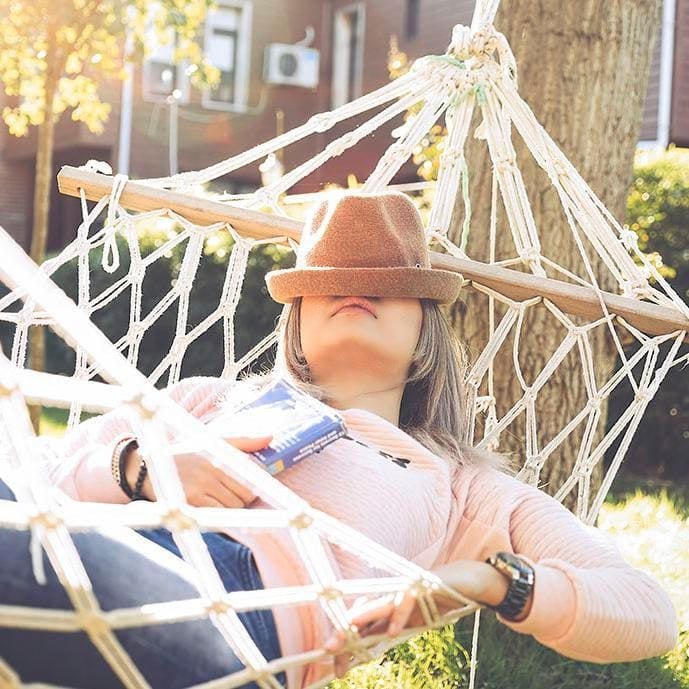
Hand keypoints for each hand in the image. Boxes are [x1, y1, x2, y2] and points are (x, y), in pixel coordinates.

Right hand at [125, 434, 272, 506]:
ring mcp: (201, 485)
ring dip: (232, 508)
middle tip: (232, 494)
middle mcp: (211, 468)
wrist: (146, 467)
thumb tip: (271, 435)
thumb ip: (242, 440)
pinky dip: (220, 516)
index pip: (253, 473)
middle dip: (244, 497)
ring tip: (219, 500)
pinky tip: (212, 508)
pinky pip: (218, 515)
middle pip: (246, 493)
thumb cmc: (185, 454)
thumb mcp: (211, 441)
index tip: (252, 486)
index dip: (256, 483)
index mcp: (218, 452)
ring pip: (234, 506)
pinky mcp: (190, 501)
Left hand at [324, 559, 526, 678]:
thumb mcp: (412, 622)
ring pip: (381, 603)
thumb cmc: (437, 600)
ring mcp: (407, 589)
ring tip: (347, 630)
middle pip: (364, 614)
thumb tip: (367, 648)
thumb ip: (390, 631)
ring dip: (364, 618)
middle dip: (345, 631)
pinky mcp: (424, 584)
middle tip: (328, 649)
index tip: (333, 669)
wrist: (469, 581)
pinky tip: (393, 631)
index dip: (346, 645)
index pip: (361, 627)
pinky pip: (409, 600)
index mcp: (388, 607)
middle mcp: (393, 597)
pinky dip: (400, 615)